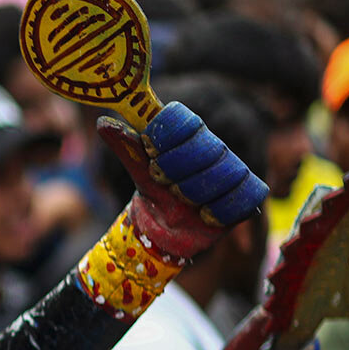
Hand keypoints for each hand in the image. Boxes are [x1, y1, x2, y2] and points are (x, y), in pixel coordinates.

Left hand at [97, 101, 268, 257]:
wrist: (166, 228)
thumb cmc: (155, 190)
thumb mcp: (138, 169)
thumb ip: (126, 146)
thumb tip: (102, 122)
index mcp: (192, 134)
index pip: (188, 122)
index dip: (168, 138)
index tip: (151, 155)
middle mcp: (217, 149)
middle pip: (209, 147)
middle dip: (179, 169)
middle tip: (164, 182)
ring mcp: (234, 172)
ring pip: (226, 173)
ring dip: (195, 192)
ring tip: (182, 200)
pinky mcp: (246, 198)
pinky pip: (242, 199)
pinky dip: (218, 210)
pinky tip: (204, 216)